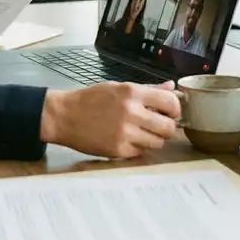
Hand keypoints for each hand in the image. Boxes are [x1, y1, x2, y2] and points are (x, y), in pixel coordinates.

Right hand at [39, 80, 180, 158]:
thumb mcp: (117, 87)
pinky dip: (137, 148)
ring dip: (153, 139)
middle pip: (169, 127)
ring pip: (158, 142)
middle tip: (158, 126)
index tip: (171, 113)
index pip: (170, 103)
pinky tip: (126, 139)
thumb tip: (171, 86)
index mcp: (132, 92)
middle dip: (167, 127)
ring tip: (140, 133)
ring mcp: (125, 133)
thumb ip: (147, 89)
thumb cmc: (90, 99)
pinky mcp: (118, 150)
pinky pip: (141, 152)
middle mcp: (131, 112)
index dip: (175, 109)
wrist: (64, 115)